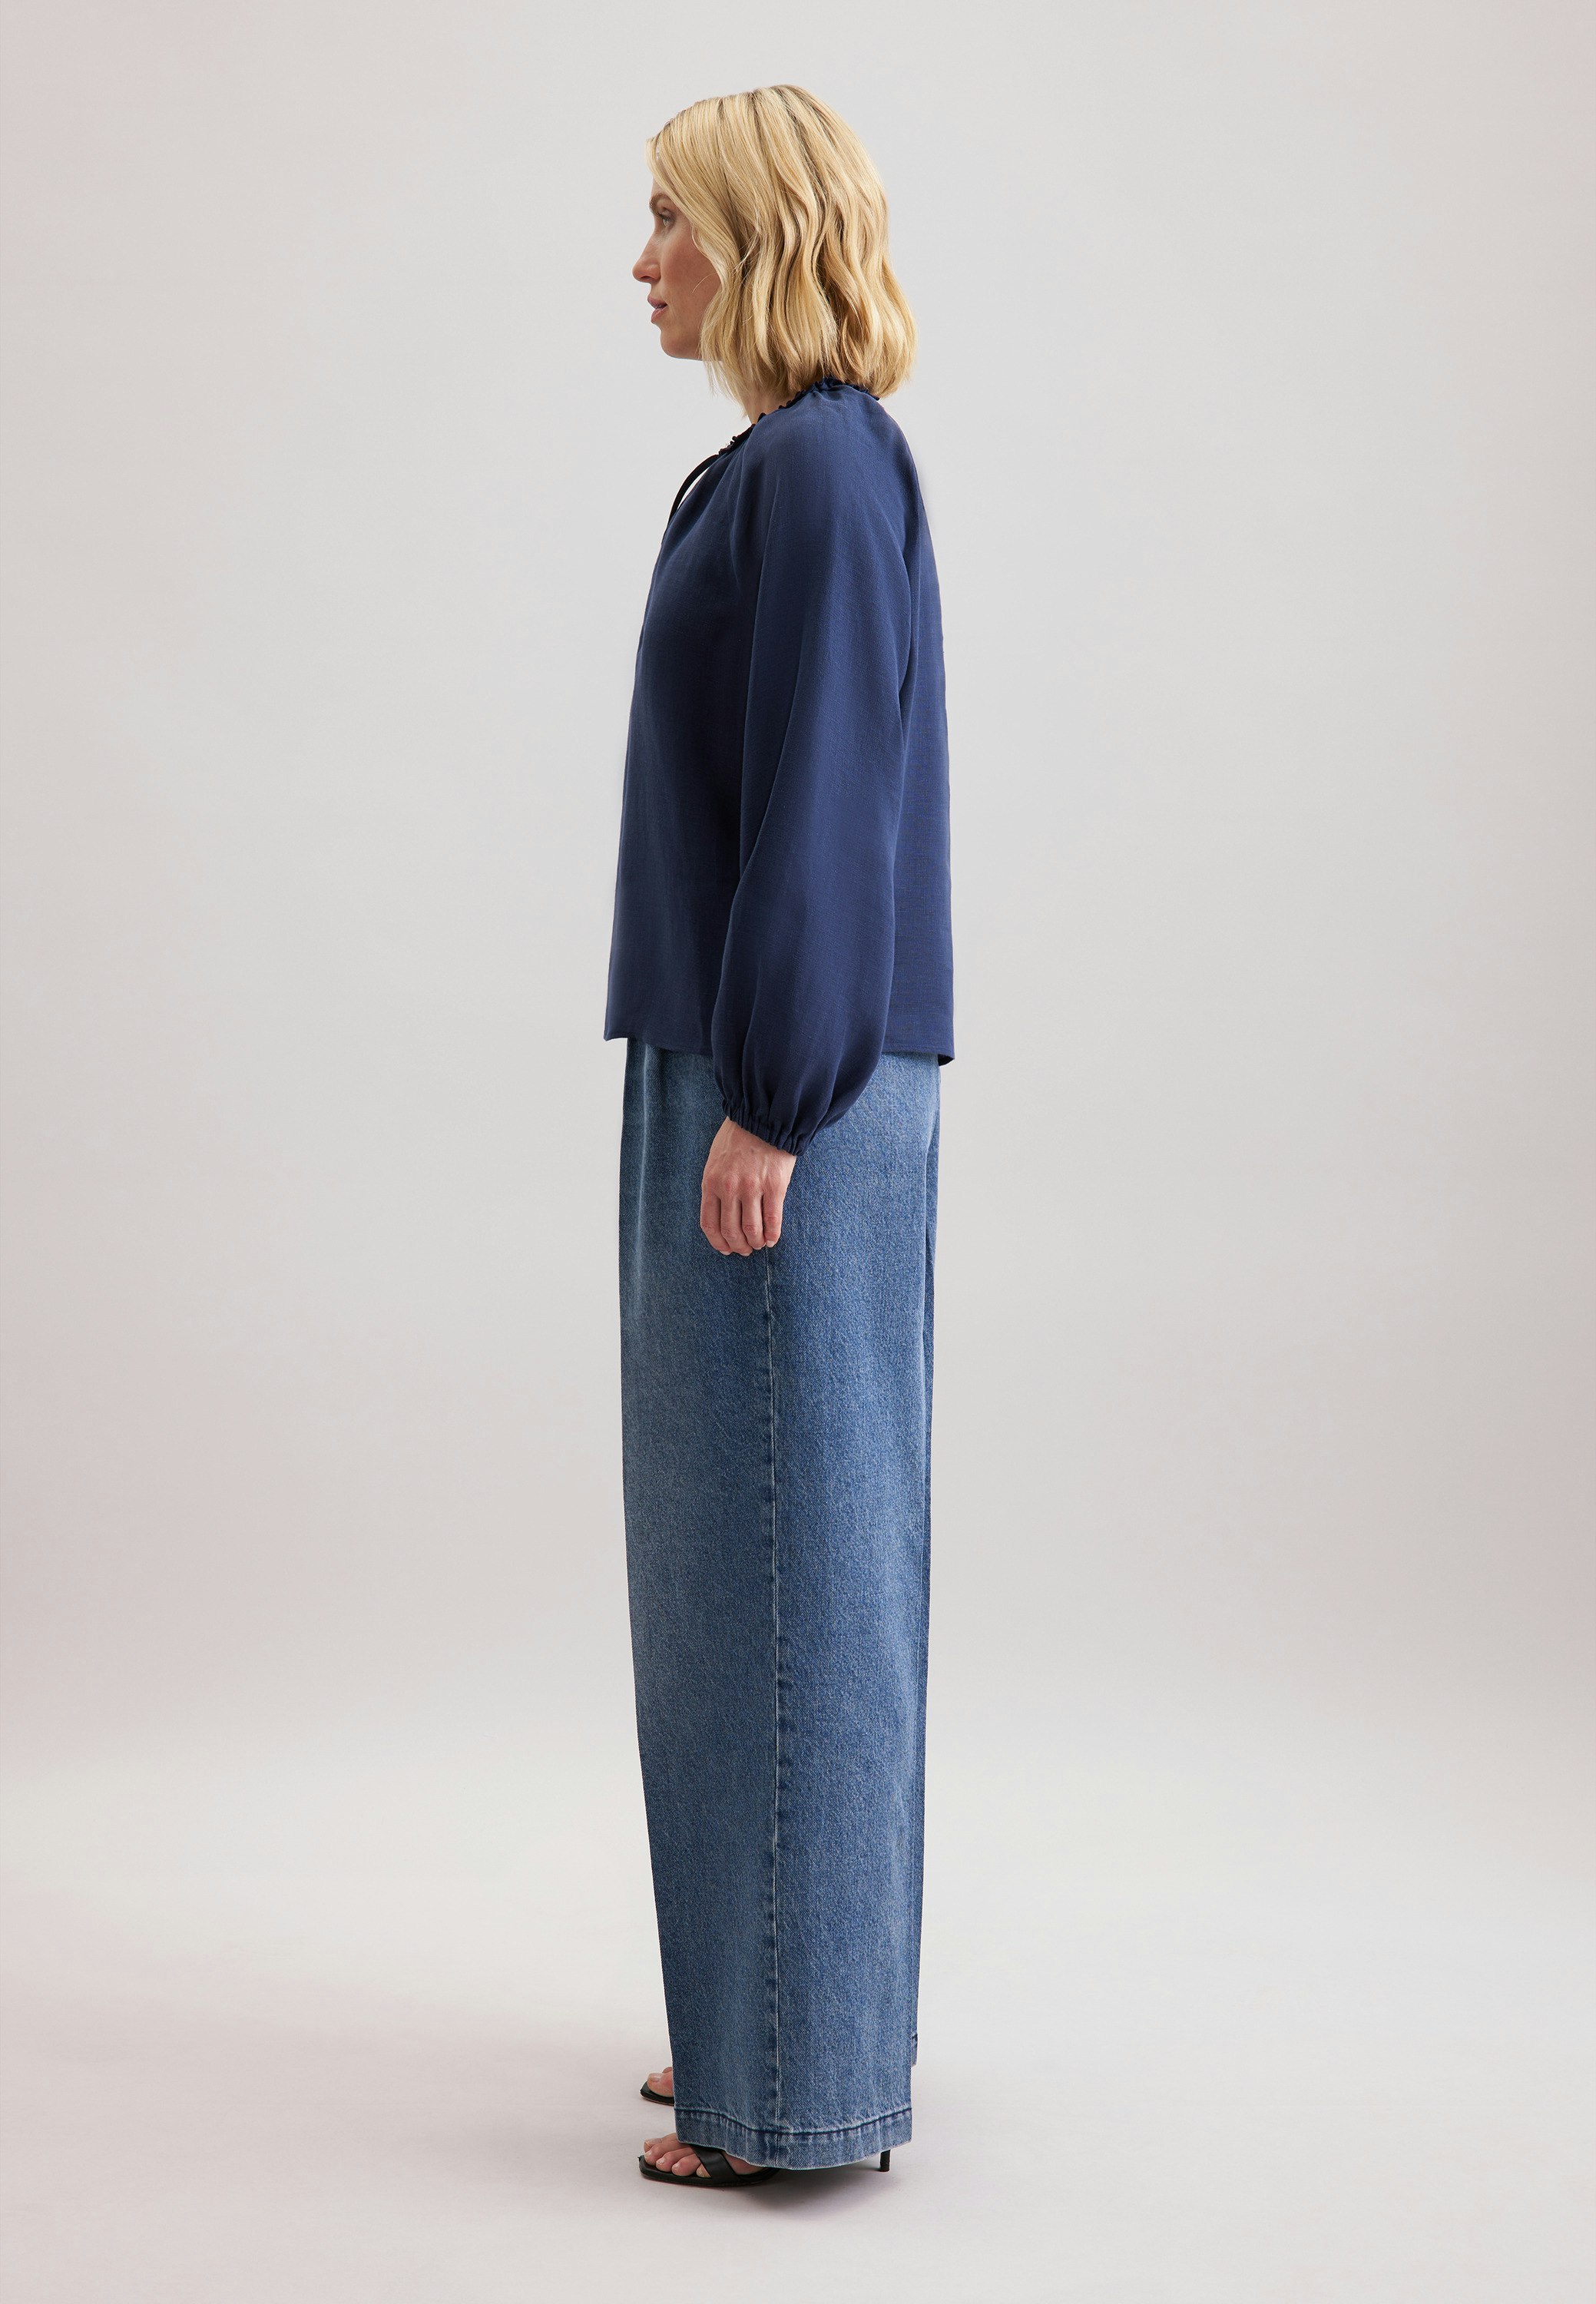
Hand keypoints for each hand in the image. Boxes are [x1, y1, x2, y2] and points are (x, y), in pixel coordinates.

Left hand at [700, 1118, 796, 1254]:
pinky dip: (772, 1235)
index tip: (726, 1249)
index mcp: (711, 1182)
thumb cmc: (738, 1138)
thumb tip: (721, 1215)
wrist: (763, 1117)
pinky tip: (772, 1239)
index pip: (710, 1224)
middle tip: (746, 1250)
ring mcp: (752, 1188)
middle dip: (738, 1246)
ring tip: (760, 1244)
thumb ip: (716, 1186)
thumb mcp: (715, 1160)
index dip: (718, 1242)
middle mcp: (729, 1188)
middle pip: (731, 1231)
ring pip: (752, 1230)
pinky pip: (772, 1220)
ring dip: (756, 1243)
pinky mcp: (774, 1185)